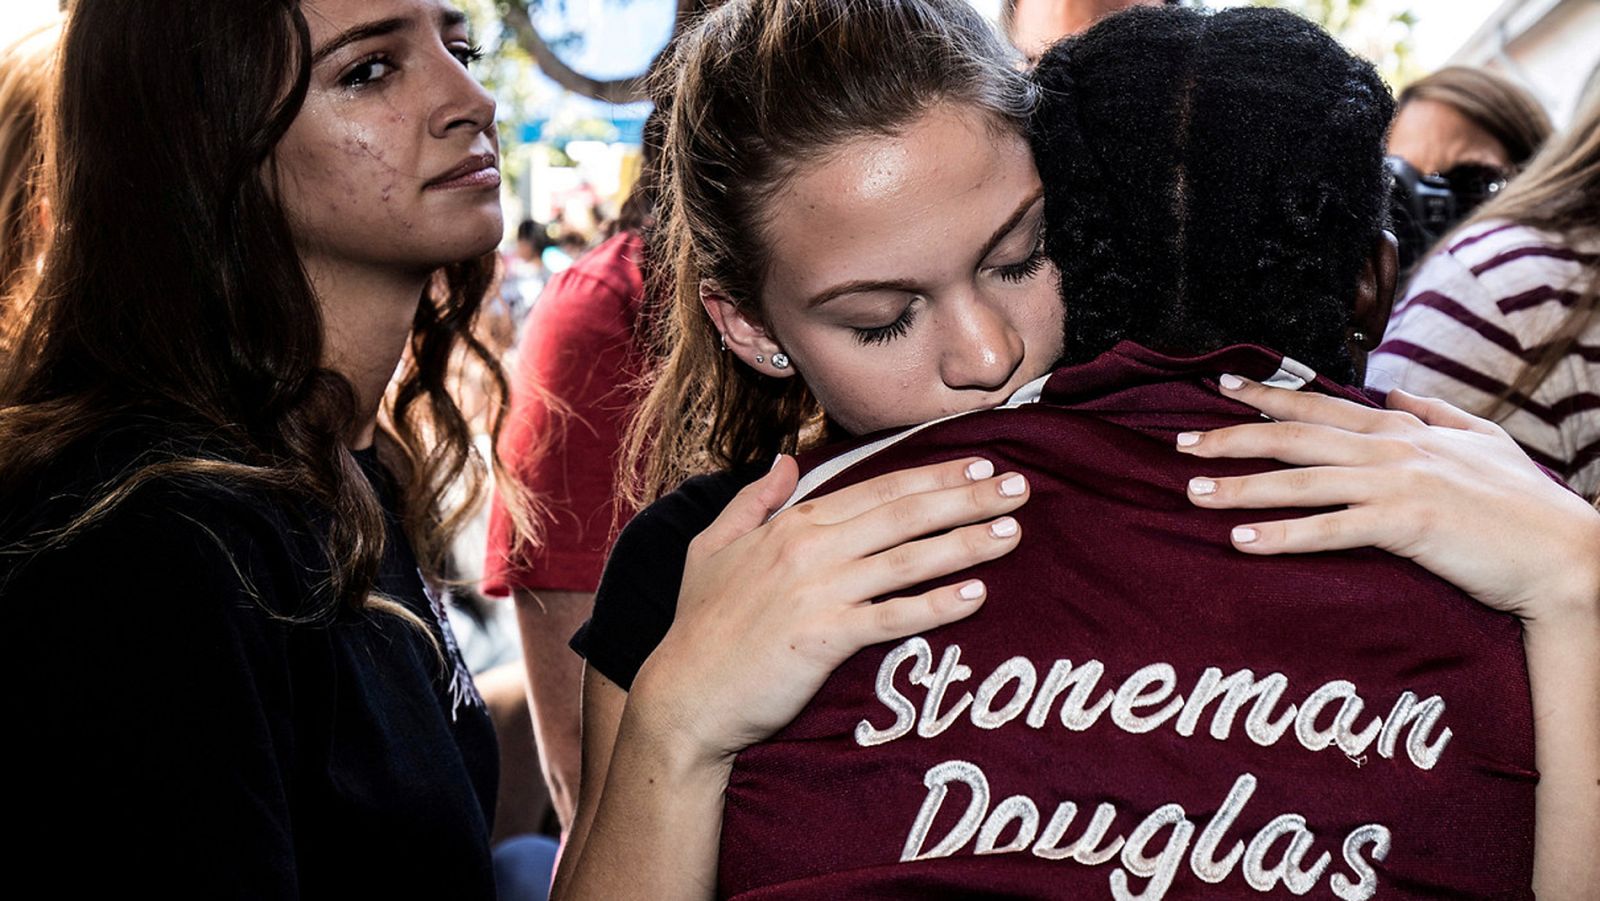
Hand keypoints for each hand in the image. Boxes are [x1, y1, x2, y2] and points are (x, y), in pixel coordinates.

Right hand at [627, 454, 1029, 767]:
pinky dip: (936, 605)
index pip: (877, 489)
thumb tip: (782, 462)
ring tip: (1012, 533)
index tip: (980, 466)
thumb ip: (752, 502)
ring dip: (964, 543)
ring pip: (907, 560)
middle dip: (966, 498)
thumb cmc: (697, 627)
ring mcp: (818, 593)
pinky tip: (976, 597)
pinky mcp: (824, 640)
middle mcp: (809, 550)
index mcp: (792, 524)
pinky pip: (892, 617)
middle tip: (1020, 488)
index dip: (933, 476)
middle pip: (904, 515)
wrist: (681, 696)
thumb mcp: (711, 548)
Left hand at [1177, 375, 1599, 622]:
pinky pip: (1331, 530)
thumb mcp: (1483, 441)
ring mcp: (1400, 485)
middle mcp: (1395, 448)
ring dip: (1242, 486)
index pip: (1322, 407)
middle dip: (1233, 438)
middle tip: (1180, 442)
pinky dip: (1284, 535)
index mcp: (1406, 428)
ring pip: (1303, 482)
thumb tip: (1393, 393)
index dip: (1267, 397)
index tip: (1221, 387)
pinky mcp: (1408, 526)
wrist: (1568, 554)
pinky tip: (1243, 540)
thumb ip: (1433, 413)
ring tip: (1193, 492)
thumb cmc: (1525, 505)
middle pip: (1296, 439)